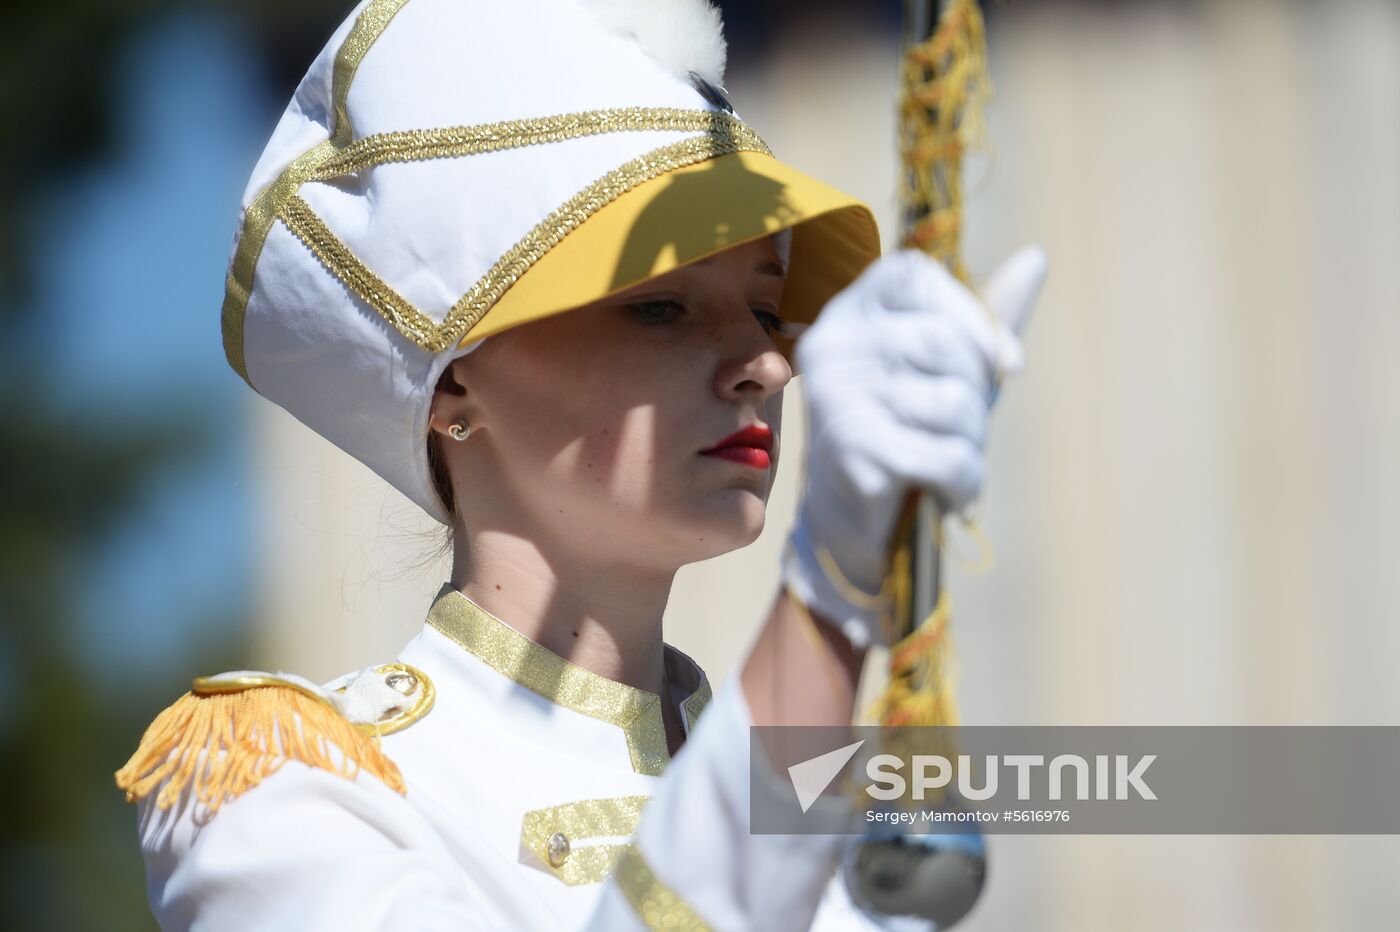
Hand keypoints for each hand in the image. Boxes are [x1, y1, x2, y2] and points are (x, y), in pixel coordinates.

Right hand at [781, 246, 1047, 647]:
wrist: (848, 529)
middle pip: (942, 342)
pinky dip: (964, 483)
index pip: (913, 274)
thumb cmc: (903, 436)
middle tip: (959, 430)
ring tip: (945, 462)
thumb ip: (983, 317)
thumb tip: (1037, 258)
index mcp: (848, 314)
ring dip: (971, 444)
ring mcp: (836, 401)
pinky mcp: (853, 456)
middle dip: (976, 394)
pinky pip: (949, 457)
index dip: (970, 315)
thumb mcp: (943, 370)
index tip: (1002, 363)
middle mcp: (831, 347)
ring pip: (952, 403)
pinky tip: (944, 491)